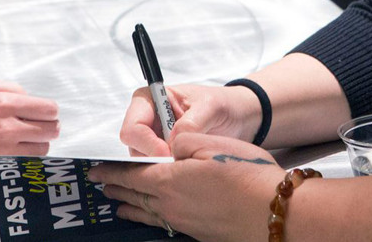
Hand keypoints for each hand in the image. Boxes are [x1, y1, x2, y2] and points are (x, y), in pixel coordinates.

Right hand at [0, 78, 58, 179]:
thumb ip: (9, 87)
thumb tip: (29, 97)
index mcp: (3, 104)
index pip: (48, 109)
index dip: (50, 111)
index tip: (45, 113)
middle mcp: (7, 128)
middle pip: (51, 129)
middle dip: (48, 126)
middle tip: (38, 127)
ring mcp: (3, 151)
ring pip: (43, 149)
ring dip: (39, 143)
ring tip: (26, 140)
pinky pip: (26, 165)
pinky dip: (27, 159)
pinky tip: (16, 152)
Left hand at [90, 133, 280, 241]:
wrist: (274, 214)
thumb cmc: (247, 177)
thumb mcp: (211, 143)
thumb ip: (183, 138)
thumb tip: (169, 142)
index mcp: (169, 181)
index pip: (131, 175)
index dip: (112, 171)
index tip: (96, 170)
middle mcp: (172, 205)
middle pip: (136, 196)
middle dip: (118, 188)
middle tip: (102, 186)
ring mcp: (185, 222)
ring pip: (149, 212)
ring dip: (131, 206)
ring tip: (119, 206)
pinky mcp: (200, 232)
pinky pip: (163, 223)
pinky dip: (150, 218)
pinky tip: (155, 218)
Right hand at [120, 84, 262, 156]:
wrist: (238, 117)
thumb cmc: (223, 104)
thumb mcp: (212, 106)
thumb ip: (192, 121)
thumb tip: (173, 141)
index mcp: (150, 99)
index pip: (133, 127)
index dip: (148, 144)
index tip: (169, 154)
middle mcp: (146, 119)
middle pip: (134, 147)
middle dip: (154, 159)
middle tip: (180, 163)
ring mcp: (153, 139)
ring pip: (142, 162)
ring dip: (162, 167)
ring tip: (187, 164)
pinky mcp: (162, 155)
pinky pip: (156, 170)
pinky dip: (169, 173)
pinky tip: (188, 169)